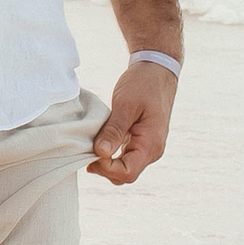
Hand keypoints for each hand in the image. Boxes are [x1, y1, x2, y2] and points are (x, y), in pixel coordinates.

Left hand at [87, 57, 176, 187]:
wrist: (157, 69)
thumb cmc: (143, 84)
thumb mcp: (125, 104)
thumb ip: (114, 130)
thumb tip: (101, 153)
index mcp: (151, 144)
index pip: (128, 173)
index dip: (106, 169)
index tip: (91, 153)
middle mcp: (152, 150)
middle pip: (125, 175)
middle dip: (104, 168)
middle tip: (86, 151)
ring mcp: (147, 147)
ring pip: (124, 168)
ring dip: (106, 162)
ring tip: (90, 147)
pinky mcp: (141, 141)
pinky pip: (125, 157)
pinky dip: (111, 155)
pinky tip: (98, 144)